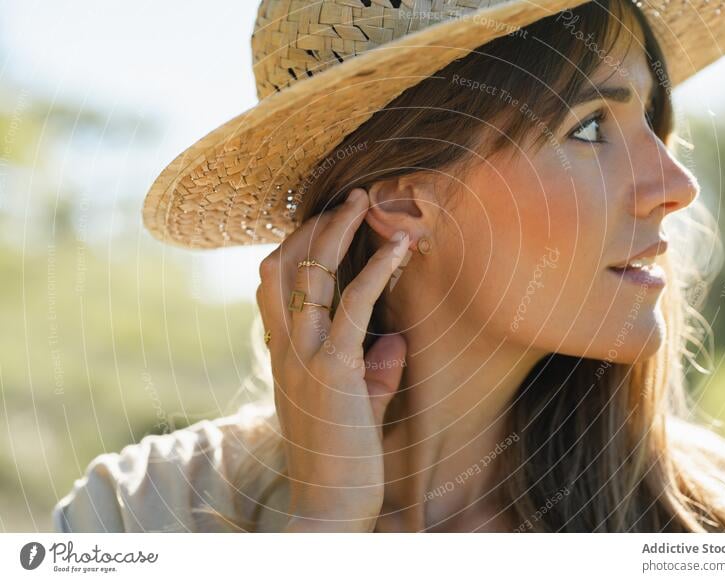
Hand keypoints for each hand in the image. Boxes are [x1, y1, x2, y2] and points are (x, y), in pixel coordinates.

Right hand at [256, 187, 410, 531]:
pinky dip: (378, 270)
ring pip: (310, 275)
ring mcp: (305, 358)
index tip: (326, 224)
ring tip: (361, 201)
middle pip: (283, 267)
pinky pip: (354, 306)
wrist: (330, 506)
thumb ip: (370, 372)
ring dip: (336, 231)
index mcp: (284, 355)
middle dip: (312, 227)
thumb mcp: (354, 405)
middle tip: (344, 200)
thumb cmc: (342, 459)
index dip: (296, 247)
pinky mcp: (335, 371)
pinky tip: (400, 247)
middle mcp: (286, 350)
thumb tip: (394, 343)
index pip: (275, 285)